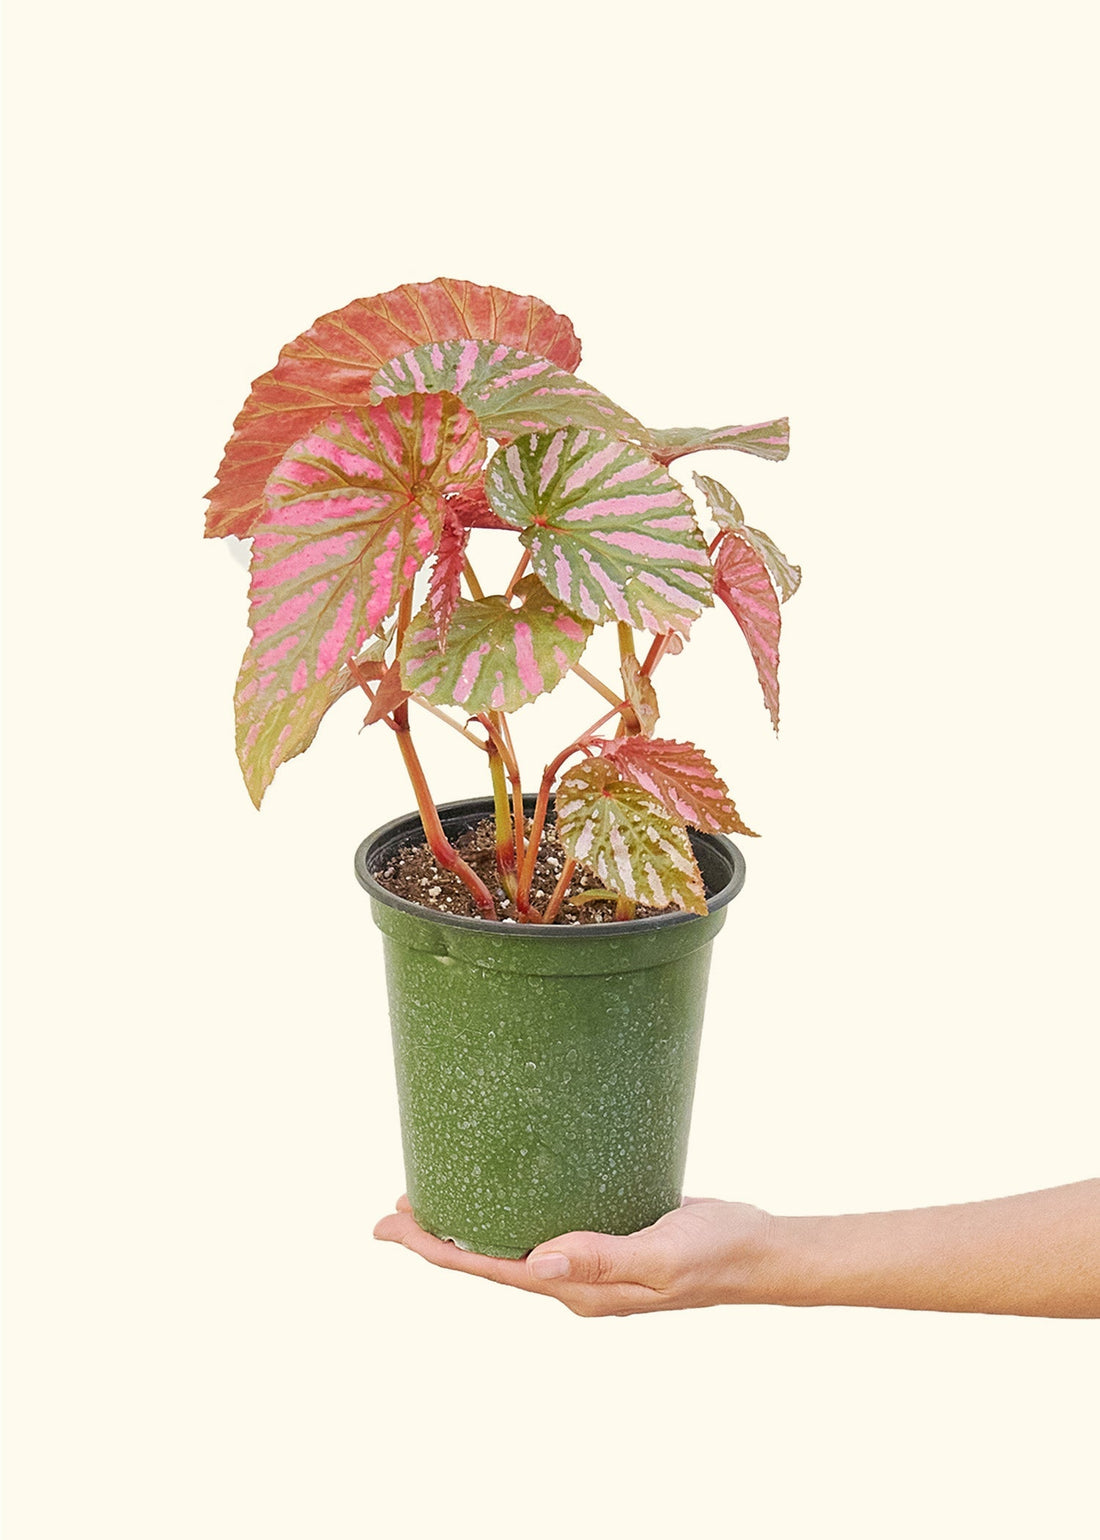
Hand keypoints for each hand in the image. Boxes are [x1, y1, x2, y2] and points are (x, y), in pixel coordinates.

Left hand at [373, 1194, 776, 1315]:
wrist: (761, 1250)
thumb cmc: (716, 1253)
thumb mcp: (662, 1257)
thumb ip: (604, 1259)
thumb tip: (539, 1262)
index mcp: (579, 1289)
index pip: (491, 1269)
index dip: (437, 1250)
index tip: (392, 1228)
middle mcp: (576, 1279)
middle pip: (491, 1258)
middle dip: (439, 1238)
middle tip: (395, 1209)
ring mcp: (591, 1259)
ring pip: (515, 1241)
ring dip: (472, 1222)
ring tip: (434, 1199)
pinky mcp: (607, 1232)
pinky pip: (547, 1223)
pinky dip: (513, 1206)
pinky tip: (508, 1184)